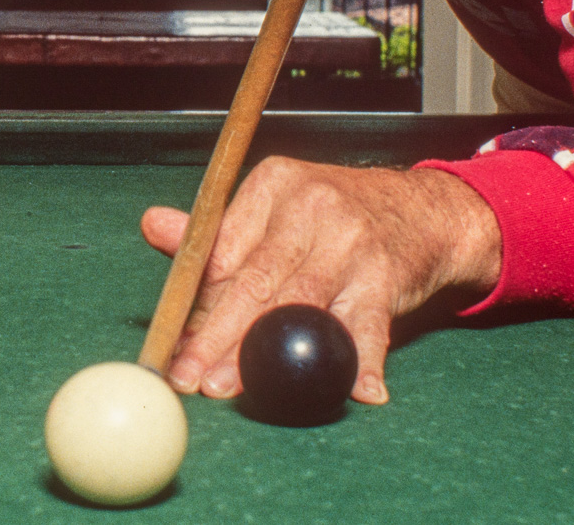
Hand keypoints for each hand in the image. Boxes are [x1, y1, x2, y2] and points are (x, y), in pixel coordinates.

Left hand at [140, 158, 499, 404]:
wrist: (422, 211)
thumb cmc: (335, 219)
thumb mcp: (276, 210)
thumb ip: (217, 232)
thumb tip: (151, 225)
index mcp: (273, 184)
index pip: (223, 249)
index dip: (193, 303)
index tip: (172, 345)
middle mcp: (311, 206)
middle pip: (254, 280)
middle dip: (216, 336)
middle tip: (191, 377)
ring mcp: (351, 241)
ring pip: (297, 306)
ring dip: (263, 356)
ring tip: (233, 389)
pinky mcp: (385, 276)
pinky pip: (366, 327)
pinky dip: (361, 362)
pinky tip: (358, 389)